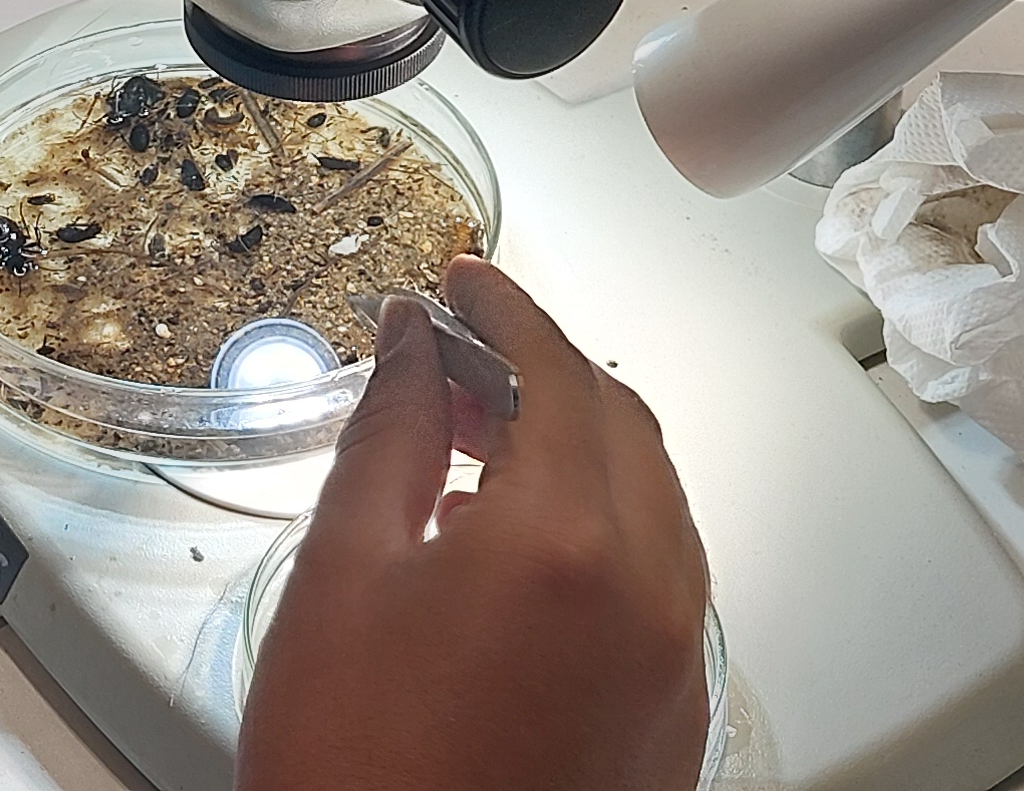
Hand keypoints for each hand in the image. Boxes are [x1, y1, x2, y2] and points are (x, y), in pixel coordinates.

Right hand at [238, 257, 712, 790]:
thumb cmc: (356, 769)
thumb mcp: (343, 576)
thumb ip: (392, 436)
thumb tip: (415, 343)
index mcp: (564, 540)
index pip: (557, 370)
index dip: (504, 308)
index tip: (463, 281)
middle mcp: (651, 589)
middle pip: (622, 422)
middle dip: (543, 370)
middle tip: (458, 356)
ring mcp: (678, 656)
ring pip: (655, 496)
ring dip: (579, 445)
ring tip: (480, 445)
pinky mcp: (679, 711)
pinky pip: (666, 575)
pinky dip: (607, 525)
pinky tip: (520, 544)